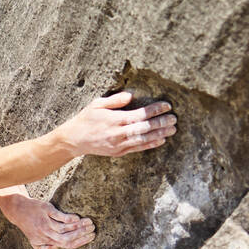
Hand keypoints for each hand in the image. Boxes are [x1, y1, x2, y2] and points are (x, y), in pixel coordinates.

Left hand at [4, 195, 94, 248]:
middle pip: (67, 238)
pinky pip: (59, 216)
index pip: (66, 245)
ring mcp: (46, 222)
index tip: (91, 238)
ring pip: (65, 228)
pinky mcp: (46, 210)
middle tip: (94, 230)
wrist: (18, 211)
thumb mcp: (34, 241)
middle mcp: (46, 234)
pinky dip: (69, 218)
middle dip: (82, 235)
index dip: (80, 242)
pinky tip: (77, 218)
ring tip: (90, 222)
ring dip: (79, 226)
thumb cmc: (29, 226)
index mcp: (46, 242)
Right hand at [57, 92, 176, 157]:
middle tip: (174, 118)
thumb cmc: (86, 119)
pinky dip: (150, 144)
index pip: (140, 114)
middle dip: (161, 123)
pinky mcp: (118, 152)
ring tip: (172, 129)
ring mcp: (119, 144)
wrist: (74, 140)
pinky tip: (160, 140)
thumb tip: (131, 95)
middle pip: (145, 128)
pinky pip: (137, 148)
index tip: (167, 106)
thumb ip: (115, 100)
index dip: (155, 110)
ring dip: (160, 134)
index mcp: (115, 120)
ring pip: (143, 139)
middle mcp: (118, 133)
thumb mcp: (97, 104)